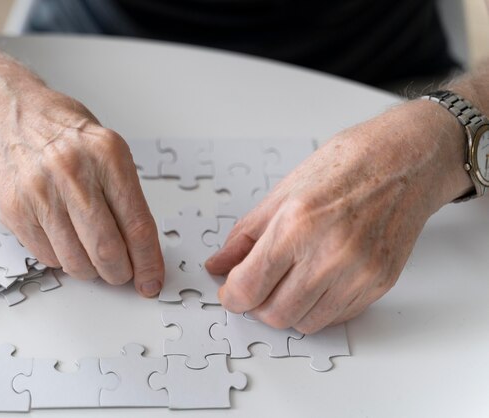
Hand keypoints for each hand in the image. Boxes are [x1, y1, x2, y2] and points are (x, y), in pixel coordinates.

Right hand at [0, 86, 163, 296]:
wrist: (10, 116)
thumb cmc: (66, 136)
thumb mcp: (109, 151)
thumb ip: (127, 197)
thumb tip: (143, 252)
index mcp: (108, 156)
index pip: (137, 225)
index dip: (148, 262)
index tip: (151, 280)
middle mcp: (73, 173)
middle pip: (106, 249)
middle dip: (119, 274)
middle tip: (122, 274)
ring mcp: (40, 192)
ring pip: (75, 261)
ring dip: (91, 272)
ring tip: (94, 260)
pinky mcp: (15, 210)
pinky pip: (48, 257)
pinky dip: (63, 260)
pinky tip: (65, 240)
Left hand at [206, 100, 472, 332]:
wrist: (404, 161)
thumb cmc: (345, 166)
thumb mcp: (281, 193)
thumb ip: (245, 236)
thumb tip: (218, 265)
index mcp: (297, 225)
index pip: (248, 287)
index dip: (231, 296)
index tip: (230, 291)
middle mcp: (329, 255)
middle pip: (275, 314)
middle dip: (256, 305)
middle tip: (256, 286)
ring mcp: (358, 273)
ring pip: (305, 323)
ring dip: (287, 309)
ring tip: (287, 280)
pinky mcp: (379, 283)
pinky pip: (336, 317)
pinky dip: (317, 307)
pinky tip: (316, 280)